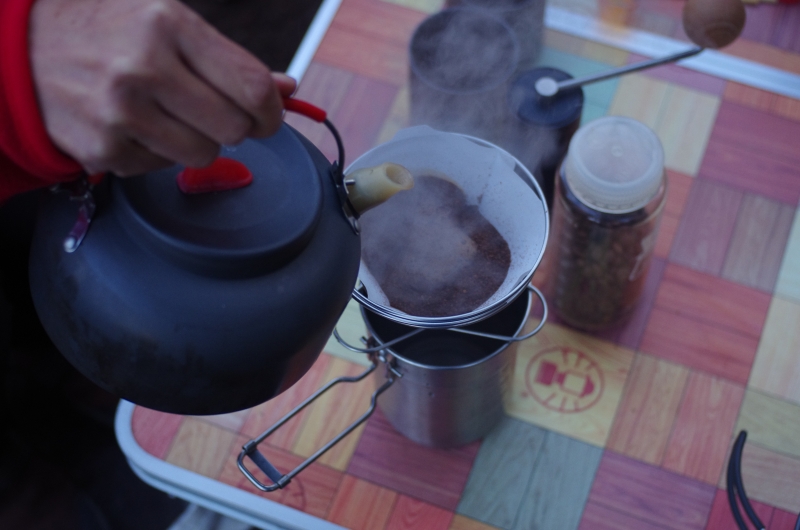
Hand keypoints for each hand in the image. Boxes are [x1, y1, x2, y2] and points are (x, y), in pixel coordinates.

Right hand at [29, 0, 296, 175]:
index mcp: (168, 26)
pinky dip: (158, 152)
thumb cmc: (108, 30)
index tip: (269, 116)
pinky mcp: (102, 150)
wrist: (21, 47)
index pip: (252, 86)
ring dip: (198, 141)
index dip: (272, 110)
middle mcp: (144, 69)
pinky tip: (136, 125)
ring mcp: (120, 113)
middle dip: (236, 127)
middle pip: (234, 129)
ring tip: (170, 115)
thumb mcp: (167, 21)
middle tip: (218, 114)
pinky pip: (162, 168)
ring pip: (203, 155)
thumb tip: (286, 90)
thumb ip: (228, 58)